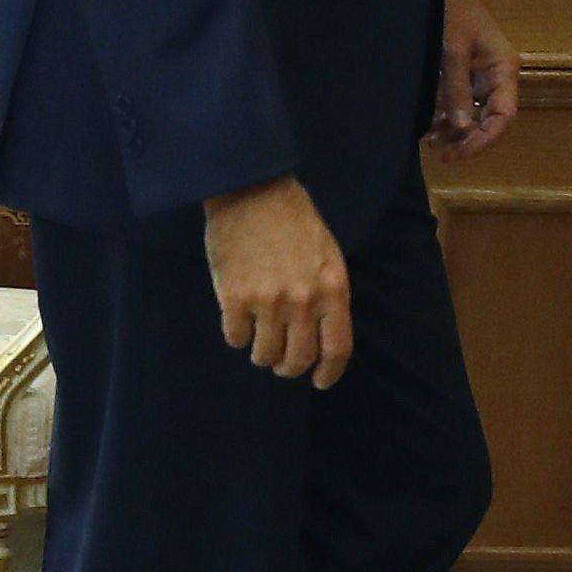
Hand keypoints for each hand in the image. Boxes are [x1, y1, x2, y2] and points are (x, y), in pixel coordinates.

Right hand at [203, 175, 352, 386]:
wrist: (251, 190)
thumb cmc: (292, 220)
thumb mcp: (327, 255)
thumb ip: (327, 294)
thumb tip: (319, 334)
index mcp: (333, 289)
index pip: (337, 349)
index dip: (328, 373)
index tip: (318, 381)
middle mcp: (304, 300)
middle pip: (298, 358)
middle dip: (288, 367)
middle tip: (280, 363)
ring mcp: (269, 301)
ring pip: (264, 353)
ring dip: (260, 354)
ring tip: (257, 340)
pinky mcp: (235, 298)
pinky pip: (235, 337)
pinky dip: (236, 335)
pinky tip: (237, 319)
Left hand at [432, 0, 520, 159]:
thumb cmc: (453, 14)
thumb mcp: (452, 51)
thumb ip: (457, 89)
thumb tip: (462, 129)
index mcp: (504, 70)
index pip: (504, 115)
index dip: (485, 138)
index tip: (461, 153)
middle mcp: (499, 78)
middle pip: (491, 120)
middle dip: (468, 140)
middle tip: (440, 154)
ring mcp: (485, 78)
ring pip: (476, 116)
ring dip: (457, 133)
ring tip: (432, 145)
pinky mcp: (469, 77)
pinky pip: (465, 105)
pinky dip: (450, 119)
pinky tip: (432, 130)